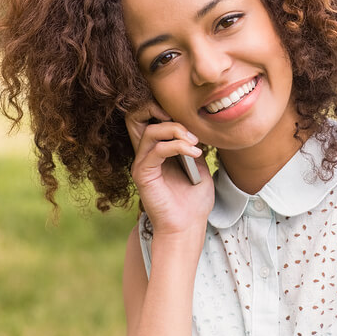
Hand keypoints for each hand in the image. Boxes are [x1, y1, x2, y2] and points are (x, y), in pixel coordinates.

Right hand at [125, 102, 213, 238]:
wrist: (188, 226)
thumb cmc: (194, 201)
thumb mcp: (199, 166)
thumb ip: (193, 146)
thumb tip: (197, 128)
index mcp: (156, 151)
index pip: (149, 118)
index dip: (162, 108)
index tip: (189, 118)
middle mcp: (145, 154)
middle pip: (137, 117)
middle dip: (157, 110)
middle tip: (184, 122)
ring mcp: (142, 164)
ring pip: (151, 131)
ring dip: (176, 130)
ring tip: (194, 142)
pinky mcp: (142, 175)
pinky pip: (156, 151)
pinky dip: (177, 146)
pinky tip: (194, 152)